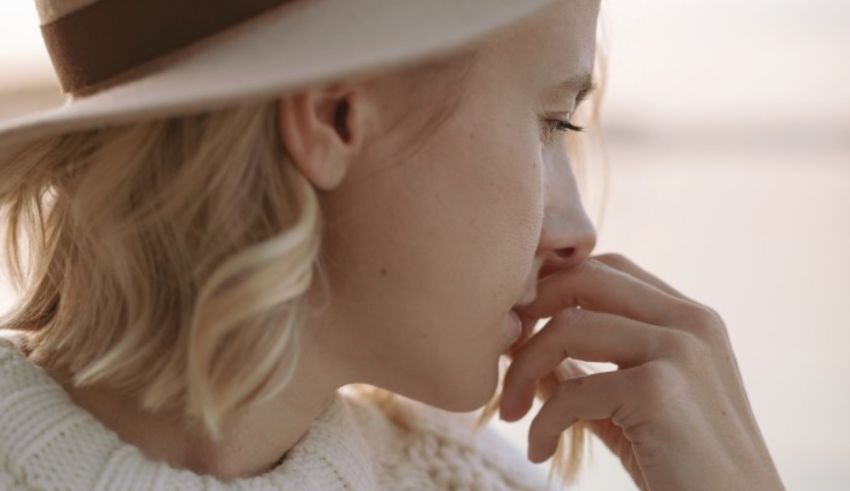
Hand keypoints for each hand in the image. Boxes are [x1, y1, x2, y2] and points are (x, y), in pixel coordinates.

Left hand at [500, 253, 785, 490]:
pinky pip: (570, 391)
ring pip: (567, 328)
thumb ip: (586, 375)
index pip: (606, 268)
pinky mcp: (658, 391)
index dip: (552, 289)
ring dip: (523, 372)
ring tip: (513, 414)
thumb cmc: (684, 469)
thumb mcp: (630, 410)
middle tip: (505, 356)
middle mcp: (690, 322)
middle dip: (530, 312)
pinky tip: (539, 451)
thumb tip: (524, 353)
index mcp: (690, 318)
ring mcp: (679, 351)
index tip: (521, 331)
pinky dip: (542, 423)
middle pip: (583, 278)